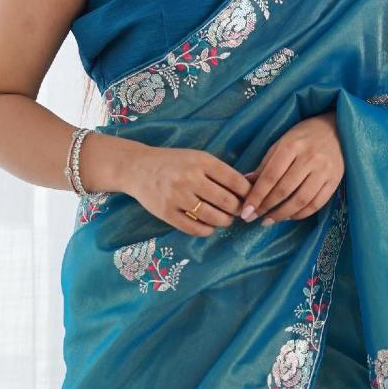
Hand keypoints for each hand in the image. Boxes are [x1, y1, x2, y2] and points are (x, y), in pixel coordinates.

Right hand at [114, 139, 253, 237]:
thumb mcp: (197, 157)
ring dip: (225, 222)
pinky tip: (209, 226)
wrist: (137, 168)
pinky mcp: (167, 212)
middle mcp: (190, 178)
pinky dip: (207, 230)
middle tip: (238, 212)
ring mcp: (177, 196)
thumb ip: (220, 171)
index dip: (248, 194)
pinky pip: (195, 229)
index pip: (236, 181)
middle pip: (227, 202)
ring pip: (213, 217)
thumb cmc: (173, 163)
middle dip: (238, 210)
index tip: (249, 199)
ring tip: (225, 219)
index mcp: (202, 161)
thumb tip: (249, 187)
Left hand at [239, 110, 343, 224]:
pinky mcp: (335, 180)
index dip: (257, 196)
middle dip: (266, 207)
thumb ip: (265, 164)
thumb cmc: (303, 137)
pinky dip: (301, 214)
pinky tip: (289, 216)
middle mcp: (309, 158)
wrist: (336, 130)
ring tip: (269, 220)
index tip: (245, 211)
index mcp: (291, 145)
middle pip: (284, 190)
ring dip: (283, 214)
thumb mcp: (281, 143)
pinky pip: (317, 204)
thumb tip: (246, 184)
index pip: (270, 176)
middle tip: (254, 218)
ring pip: (301, 200)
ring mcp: (324, 170)